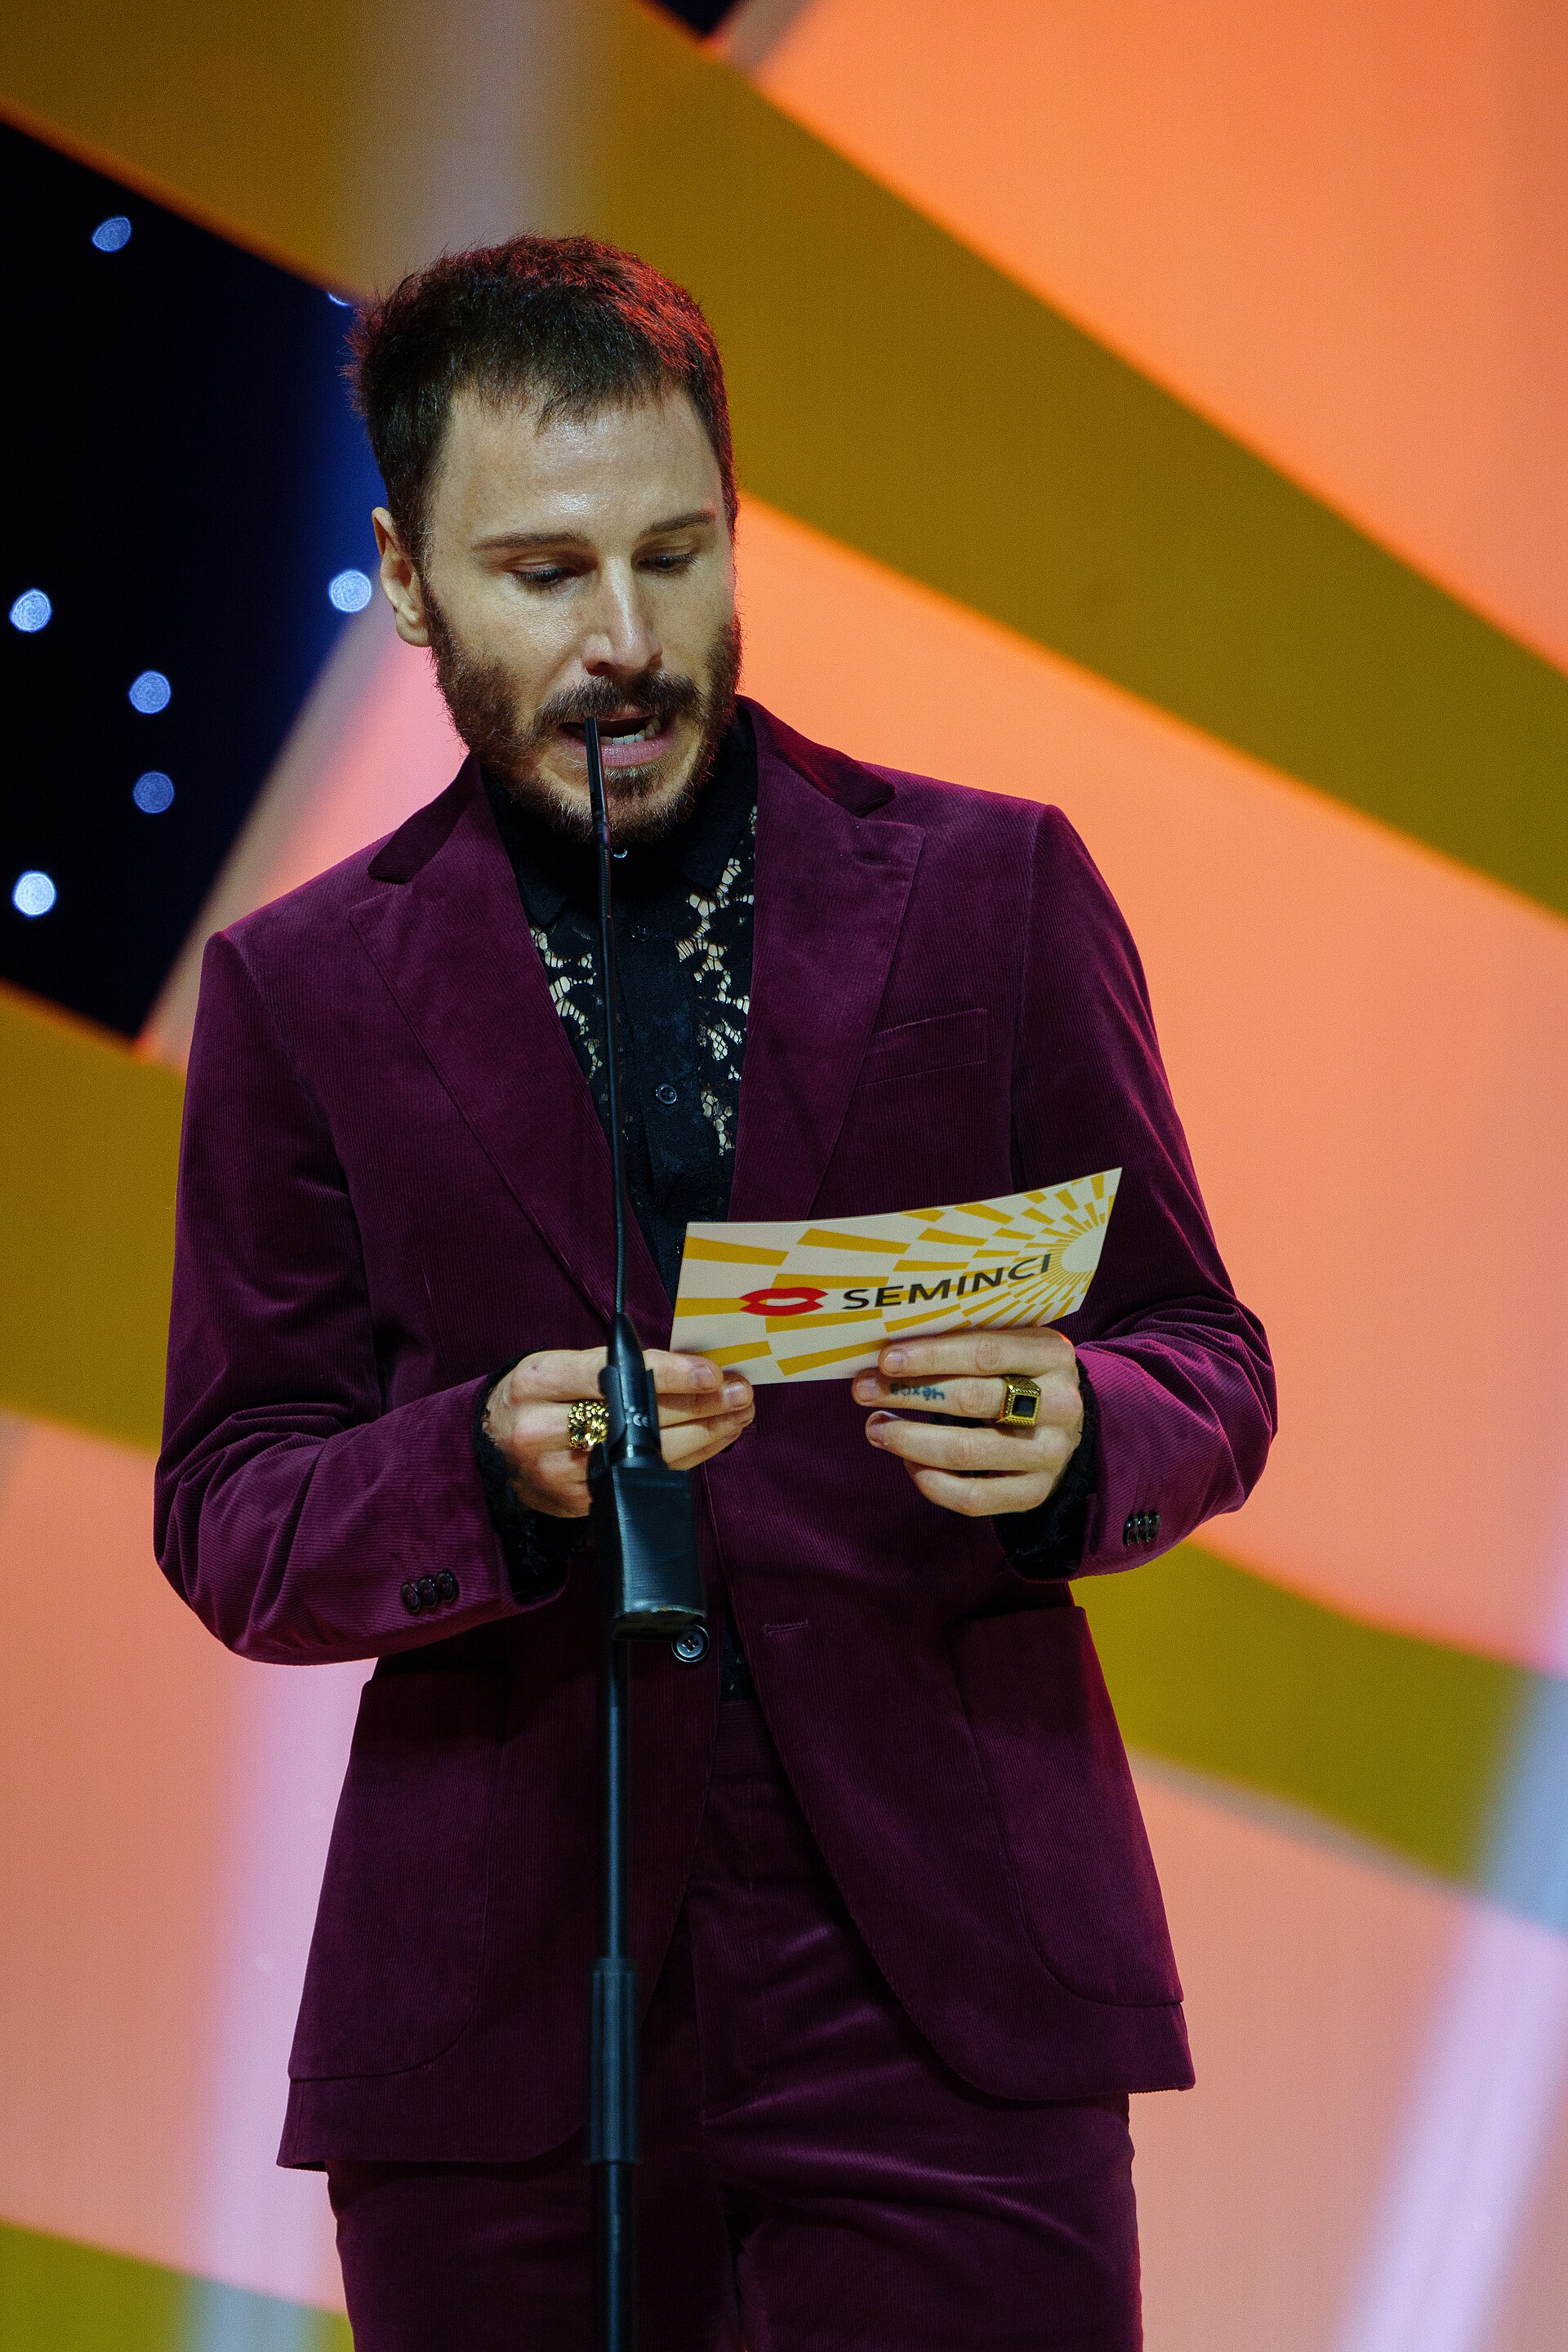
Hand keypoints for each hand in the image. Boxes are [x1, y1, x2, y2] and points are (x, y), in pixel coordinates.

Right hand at [484, 1349, 753, 1518]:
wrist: (493, 1449)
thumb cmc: (541, 1397)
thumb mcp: (560, 1368)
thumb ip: (614, 1366)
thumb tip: (692, 1365)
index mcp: (538, 1380)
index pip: (612, 1374)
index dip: (667, 1374)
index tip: (712, 1372)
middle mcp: (541, 1427)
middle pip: (636, 1418)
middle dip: (700, 1405)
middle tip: (741, 1392)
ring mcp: (558, 1471)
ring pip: (647, 1453)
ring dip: (705, 1434)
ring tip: (739, 1413)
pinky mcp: (578, 1501)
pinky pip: (644, 1477)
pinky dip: (686, 1458)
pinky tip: (715, 1439)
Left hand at [851, 1328, 1082, 1518]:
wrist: (1068, 1425)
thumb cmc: (1021, 1374)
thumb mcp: (1013, 1344)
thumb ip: (967, 1340)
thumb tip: (891, 1351)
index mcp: (1053, 1356)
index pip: (986, 1352)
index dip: (931, 1356)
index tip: (885, 1360)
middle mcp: (1060, 1405)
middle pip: (971, 1400)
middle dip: (908, 1394)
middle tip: (863, 1390)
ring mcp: (1049, 1454)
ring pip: (966, 1452)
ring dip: (909, 1440)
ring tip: (875, 1427)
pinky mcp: (1034, 1493)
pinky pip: (971, 1497)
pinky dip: (930, 1480)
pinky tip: (908, 1461)